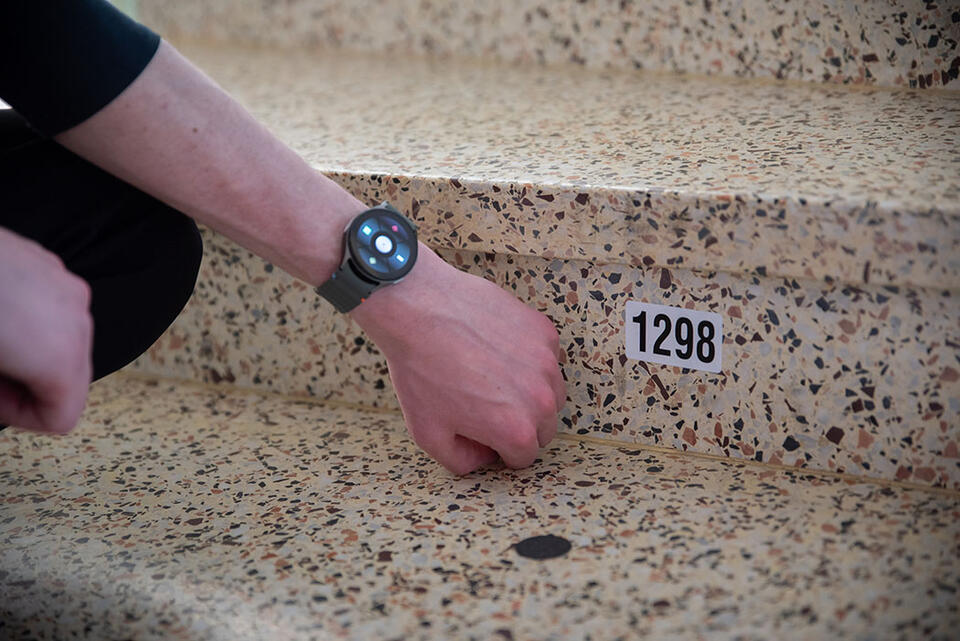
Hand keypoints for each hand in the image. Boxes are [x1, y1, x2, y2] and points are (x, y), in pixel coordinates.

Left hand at [0, 227, 93, 433]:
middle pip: (70, 378)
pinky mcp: (49, 265)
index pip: (62, 416)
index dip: (22, 418)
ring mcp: (65, 287)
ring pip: (64, 342)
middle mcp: (74, 320)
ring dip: (30, 352)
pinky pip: (53, 310)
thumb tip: (1, 399)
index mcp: (57, 354)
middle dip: (29, 385)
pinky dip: (28, 321)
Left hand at [350, 243, 565, 474]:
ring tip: (492, 378)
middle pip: (544, 428)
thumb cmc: (421, 369)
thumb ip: (462, 461)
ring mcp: (546, 362)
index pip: (524, 457)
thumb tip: (485, 458)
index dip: (501, 450)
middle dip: (519, 425)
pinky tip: (496, 350)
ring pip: (551, 394)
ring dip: (529, 394)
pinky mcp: (543, 332)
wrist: (420, 309)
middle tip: (486, 407)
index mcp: (516, 429)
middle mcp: (541, 398)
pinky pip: (546, 359)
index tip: (484, 434)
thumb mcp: (428, 433)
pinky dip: (529, 360)